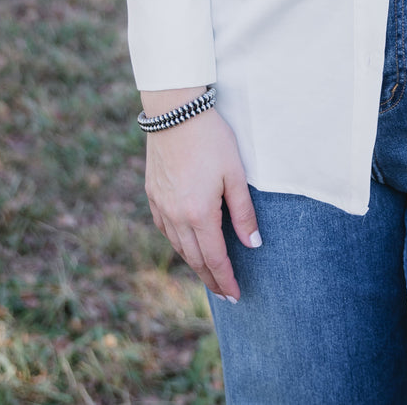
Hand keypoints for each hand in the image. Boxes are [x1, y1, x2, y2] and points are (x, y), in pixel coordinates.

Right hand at [142, 88, 259, 301]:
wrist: (175, 112)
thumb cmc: (211, 139)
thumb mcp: (235, 174)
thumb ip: (244, 212)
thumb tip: (254, 244)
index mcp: (198, 214)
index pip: (215, 258)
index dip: (225, 279)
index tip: (236, 295)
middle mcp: (176, 216)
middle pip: (194, 258)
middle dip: (210, 278)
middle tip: (224, 293)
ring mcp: (161, 205)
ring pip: (178, 246)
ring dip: (194, 262)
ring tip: (208, 272)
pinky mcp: (152, 193)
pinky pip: (165, 228)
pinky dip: (177, 242)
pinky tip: (186, 243)